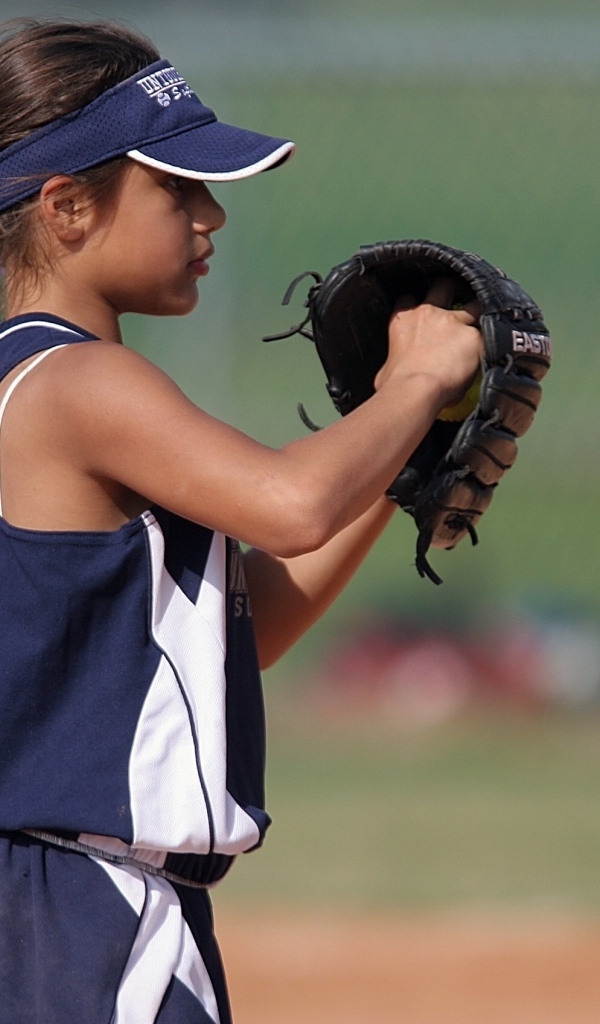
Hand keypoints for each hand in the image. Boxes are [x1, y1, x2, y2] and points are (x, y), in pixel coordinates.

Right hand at [374, 278, 482, 407]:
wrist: (414, 390)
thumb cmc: (394, 384)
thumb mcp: (385, 368)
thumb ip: (394, 361)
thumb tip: (393, 373)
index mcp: (403, 319)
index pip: (408, 299)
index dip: (417, 303)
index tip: (423, 311)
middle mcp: (428, 313)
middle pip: (443, 286)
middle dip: (451, 290)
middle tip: (459, 302)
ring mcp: (453, 322)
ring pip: (474, 304)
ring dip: (479, 311)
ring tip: (486, 321)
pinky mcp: (474, 337)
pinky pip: (488, 334)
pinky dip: (492, 341)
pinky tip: (497, 348)